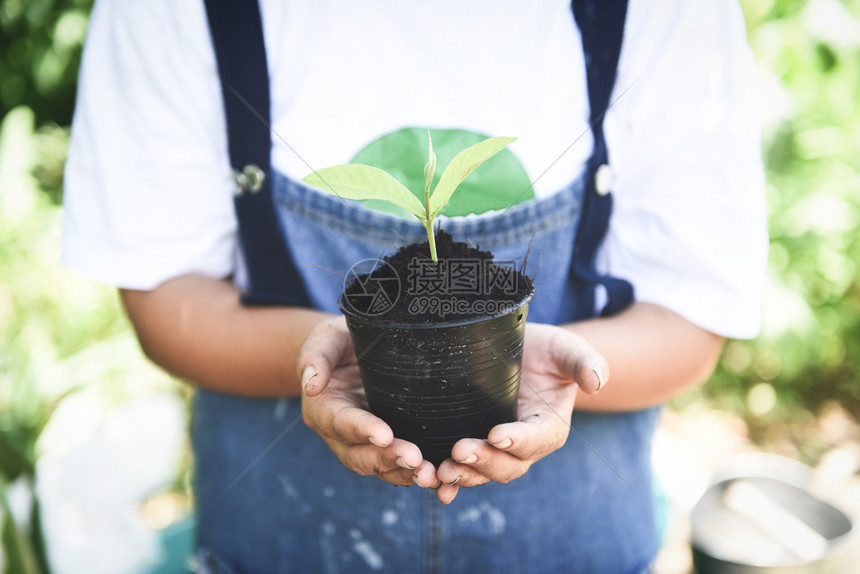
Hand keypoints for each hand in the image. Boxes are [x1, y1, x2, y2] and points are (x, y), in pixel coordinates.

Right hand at [296, 317, 436, 486]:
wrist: (354, 350)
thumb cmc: (339, 340)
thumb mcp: (325, 339)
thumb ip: (315, 357)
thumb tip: (311, 383)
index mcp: (323, 409)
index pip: (341, 423)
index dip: (362, 430)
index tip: (385, 435)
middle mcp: (340, 435)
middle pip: (359, 456)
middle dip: (387, 460)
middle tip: (415, 459)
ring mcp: (364, 444)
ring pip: (380, 468)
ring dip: (405, 474)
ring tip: (430, 476)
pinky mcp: (386, 445)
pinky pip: (398, 466)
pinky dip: (416, 474)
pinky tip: (439, 477)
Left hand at [434, 322, 607, 502]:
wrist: (521, 353)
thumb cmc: (548, 351)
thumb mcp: (568, 349)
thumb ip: (584, 362)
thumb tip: (596, 382)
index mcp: (550, 427)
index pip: (537, 440)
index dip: (518, 441)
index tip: (496, 434)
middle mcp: (525, 446)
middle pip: (508, 465)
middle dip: (484, 461)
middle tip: (459, 451)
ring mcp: (498, 451)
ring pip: (484, 473)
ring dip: (463, 476)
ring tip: (442, 471)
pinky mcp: (476, 447)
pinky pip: (465, 471)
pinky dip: (451, 482)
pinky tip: (433, 484)